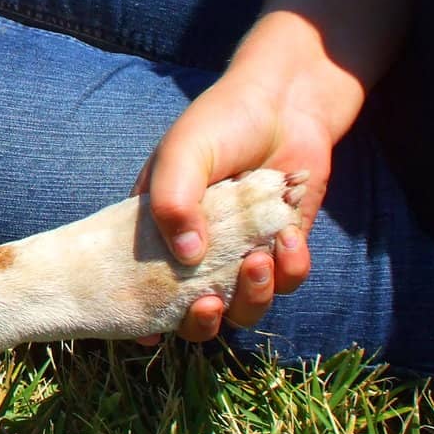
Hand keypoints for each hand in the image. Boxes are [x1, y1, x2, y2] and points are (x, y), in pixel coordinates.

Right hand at [134, 69, 331, 343]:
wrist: (285, 103)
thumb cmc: (220, 122)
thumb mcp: (183, 154)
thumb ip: (174, 201)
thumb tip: (188, 258)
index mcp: (159, 229)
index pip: (143, 284)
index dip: (144, 316)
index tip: (152, 330)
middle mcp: (198, 249)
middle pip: (195, 313)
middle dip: (202, 322)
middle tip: (207, 302)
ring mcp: (242, 252)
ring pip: (244, 308)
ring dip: (251, 297)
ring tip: (258, 262)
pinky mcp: (283, 248)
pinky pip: (287, 282)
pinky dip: (290, 269)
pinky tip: (288, 237)